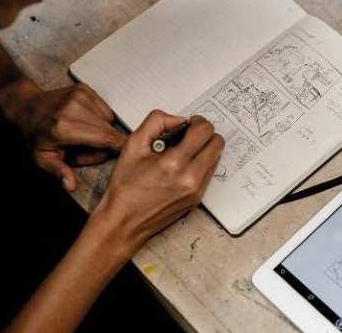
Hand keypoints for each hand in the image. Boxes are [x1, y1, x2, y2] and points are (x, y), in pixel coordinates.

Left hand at [0, 79, 124, 190]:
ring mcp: (80, 96)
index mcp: (64, 128)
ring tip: (85, 134)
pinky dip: (100, 117)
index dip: (117, 147)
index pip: (104, 138)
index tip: (122, 154)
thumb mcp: (43, 158)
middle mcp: (73, 109)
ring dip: (103, 129)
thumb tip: (70, 186)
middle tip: (87, 149)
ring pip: (109, 119)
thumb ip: (59, 172)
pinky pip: (105, 108)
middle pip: (109, 130)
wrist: (28, 106)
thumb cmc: (37, 134)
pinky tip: (86, 121)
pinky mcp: (85, 89)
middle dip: (106, 143)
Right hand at [92, 110, 223, 256]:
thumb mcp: (133, 144)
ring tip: (183, 152)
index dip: (197, 122)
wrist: (123, 221)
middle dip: (204, 134)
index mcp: (174, 163)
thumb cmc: (126, 186)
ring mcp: (196, 191)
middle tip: (188, 136)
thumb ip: (157, 122)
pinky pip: (209, 173)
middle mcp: (190, 178)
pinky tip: (182, 166)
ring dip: (204, 149)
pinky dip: (200, 164)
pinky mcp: (197, 199)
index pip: (204, 131)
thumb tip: (179, 120)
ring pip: (216, 158)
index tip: (188, 124)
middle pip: (217, 143)